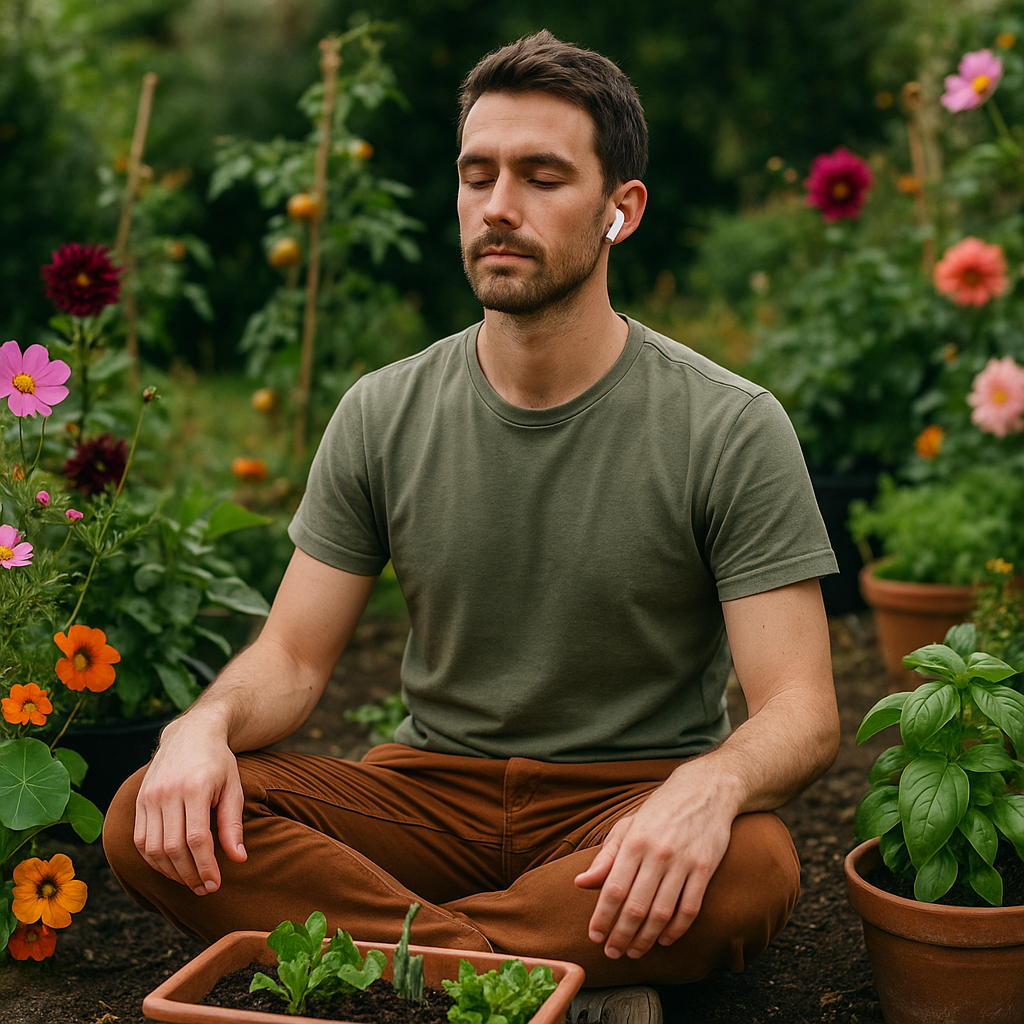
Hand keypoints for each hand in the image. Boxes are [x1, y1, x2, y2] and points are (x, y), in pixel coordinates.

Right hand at [133, 715, 246, 894]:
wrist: (191, 734)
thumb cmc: (218, 763)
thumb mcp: (233, 787)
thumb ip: (233, 824)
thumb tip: (239, 859)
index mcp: (195, 787)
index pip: (196, 839)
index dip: (205, 867)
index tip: (215, 884)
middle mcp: (167, 792)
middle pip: (172, 848)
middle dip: (189, 874)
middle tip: (204, 888)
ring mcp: (148, 796)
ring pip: (152, 848)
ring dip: (170, 872)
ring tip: (190, 881)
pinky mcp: (139, 801)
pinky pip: (140, 840)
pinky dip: (154, 859)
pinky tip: (171, 866)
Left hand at [573, 763, 735, 959]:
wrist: (705, 790)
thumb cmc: (660, 810)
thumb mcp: (628, 826)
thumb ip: (606, 857)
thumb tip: (581, 882)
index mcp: (634, 841)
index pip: (613, 889)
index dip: (602, 917)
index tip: (594, 937)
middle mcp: (657, 853)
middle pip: (636, 906)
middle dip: (621, 935)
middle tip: (613, 953)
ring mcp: (683, 861)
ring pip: (662, 912)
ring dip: (646, 938)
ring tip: (634, 951)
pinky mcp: (705, 867)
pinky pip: (690, 907)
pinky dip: (676, 929)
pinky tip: (664, 939)